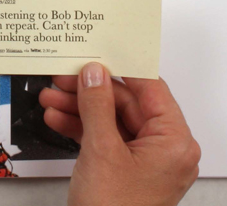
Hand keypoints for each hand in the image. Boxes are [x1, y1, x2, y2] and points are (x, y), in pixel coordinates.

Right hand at [39, 63, 199, 205]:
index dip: (121, 68)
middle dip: (90, 91)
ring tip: (52, 98)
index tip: (98, 53)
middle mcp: (165, 150)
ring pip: (111, 120)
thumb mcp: (101, 150)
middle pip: (127, 103)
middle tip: (63, 78)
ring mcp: (145, 162)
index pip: (150, 88)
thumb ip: (97, 105)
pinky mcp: (126, 172)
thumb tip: (94, 74)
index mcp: (174, 141)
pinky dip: (82, 128)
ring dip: (80, 108)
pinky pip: (105, 139)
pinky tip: (59, 119)